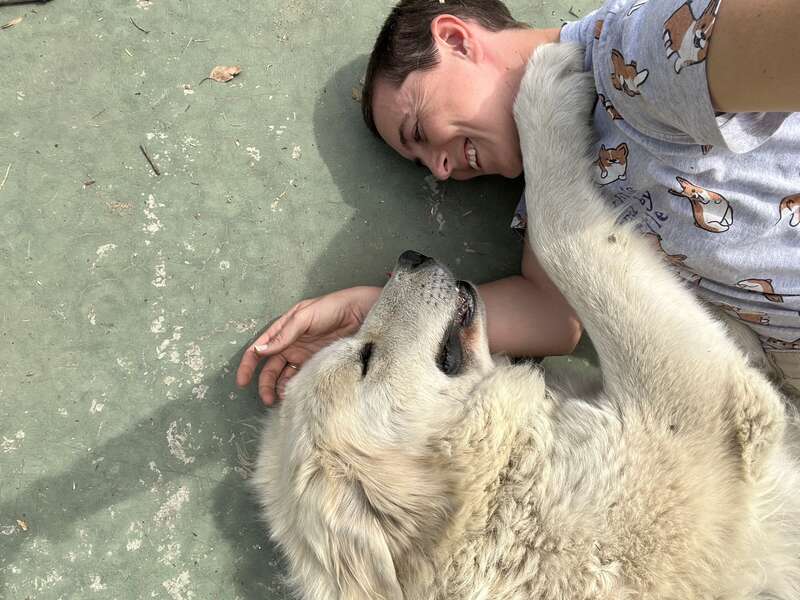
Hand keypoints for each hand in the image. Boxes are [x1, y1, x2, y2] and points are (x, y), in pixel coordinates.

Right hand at [236, 286, 381, 404]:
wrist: (361, 313)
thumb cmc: (333, 307)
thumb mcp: (305, 316)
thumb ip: (284, 334)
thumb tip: (260, 351)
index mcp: (284, 328)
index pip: (260, 348)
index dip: (249, 364)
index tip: (243, 381)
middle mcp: (292, 343)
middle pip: (271, 367)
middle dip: (265, 383)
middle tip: (266, 398)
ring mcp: (305, 354)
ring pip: (285, 375)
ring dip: (279, 388)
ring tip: (280, 400)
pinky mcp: (318, 363)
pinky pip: (301, 377)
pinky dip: (295, 387)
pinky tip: (294, 394)